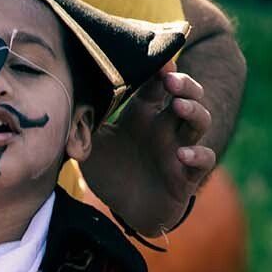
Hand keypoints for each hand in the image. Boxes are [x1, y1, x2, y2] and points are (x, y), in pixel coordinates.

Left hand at [85, 64, 215, 233]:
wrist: (124, 210)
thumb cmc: (110, 172)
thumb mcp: (91, 147)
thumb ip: (82, 126)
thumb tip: (65, 102)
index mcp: (143, 115)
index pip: (157, 84)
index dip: (160, 69)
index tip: (156, 60)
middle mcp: (165, 128)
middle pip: (187, 95)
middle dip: (184, 84)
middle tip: (171, 80)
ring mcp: (179, 149)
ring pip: (200, 121)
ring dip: (194, 111)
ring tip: (179, 107)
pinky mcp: (187, 175)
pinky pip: (205, 160)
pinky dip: (198, 155)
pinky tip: (182, 154)